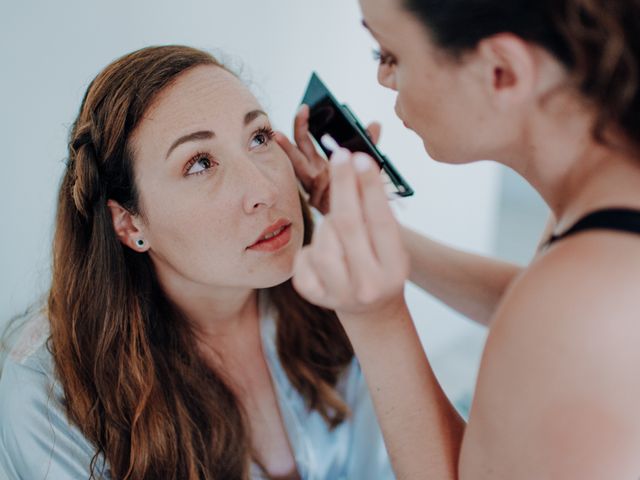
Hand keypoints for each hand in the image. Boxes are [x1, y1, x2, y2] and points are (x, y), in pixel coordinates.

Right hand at [275, 104, 380, 214]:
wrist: (362, 222)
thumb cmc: (358, 193)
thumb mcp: (364, 165)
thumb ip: (368, 144)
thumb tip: (376, 124)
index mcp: (318, 165)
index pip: (304, 141)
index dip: (302, 124)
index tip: (305, 108)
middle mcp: (312, 174)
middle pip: (299, 148)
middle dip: (299, 128)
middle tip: (302, 110)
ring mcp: (314, 187)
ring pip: (300, 165)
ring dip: (290, 149)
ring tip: (280, 135)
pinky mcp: (317, 200)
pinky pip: (317, 184)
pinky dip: (321, 177)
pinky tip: (323, 175)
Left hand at [291, 146, 408, 318]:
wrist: (371, 309)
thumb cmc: (381, 264)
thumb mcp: (390, 243)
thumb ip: (376, 212)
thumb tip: (357, 165)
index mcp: (394, 269)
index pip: (380, 220)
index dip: (368, 187)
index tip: (360, 157)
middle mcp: (368, 285)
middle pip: (348, 225)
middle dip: (342, 185)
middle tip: (340, 155)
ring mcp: (339, 294)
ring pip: (323, 240)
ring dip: (328, 224)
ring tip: (338, 227)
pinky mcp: (314, 296)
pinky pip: (304, 255)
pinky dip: (312, 246)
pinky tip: (325, 249)